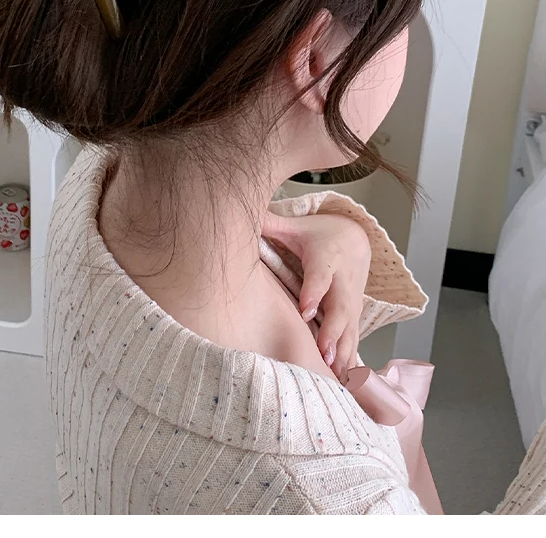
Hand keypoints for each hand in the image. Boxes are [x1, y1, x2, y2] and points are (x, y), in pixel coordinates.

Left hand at [261, 213, 370, 382]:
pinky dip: (351, 359)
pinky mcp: (354, 313)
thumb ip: (268, 224)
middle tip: (322, 352)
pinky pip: (353, 337)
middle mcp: (342, 280)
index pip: (320, 277)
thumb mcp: (295, 227)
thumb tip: (239, 212)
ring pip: (351, 327)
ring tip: (335, 376)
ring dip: (343, 351)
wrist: (355, 238)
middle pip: (340, 307)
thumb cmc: (317, 235)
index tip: (305, 311)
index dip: (314, 293)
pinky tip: (345, 382)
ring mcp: (352, 299)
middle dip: (332, 330)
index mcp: (325, 258)